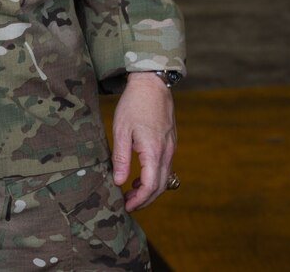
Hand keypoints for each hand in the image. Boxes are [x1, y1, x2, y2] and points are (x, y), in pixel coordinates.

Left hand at [111, 72, 176, 210]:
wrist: (152, 83)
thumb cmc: (134, 104)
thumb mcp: (121, 130)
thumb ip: (121, 158)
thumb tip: (119, 182)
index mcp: (154, 151)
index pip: (150, 186)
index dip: (138, 200)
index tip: (125, 206)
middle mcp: (167, 152)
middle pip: (160, 187)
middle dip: (144, 200)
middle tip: (127, 205)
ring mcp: (171, 147)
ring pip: (165, 178)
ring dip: (149, 190)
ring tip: (131, 192)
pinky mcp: (170, 142)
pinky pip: (165, 167)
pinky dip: (154, 177)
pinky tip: (140, 176)